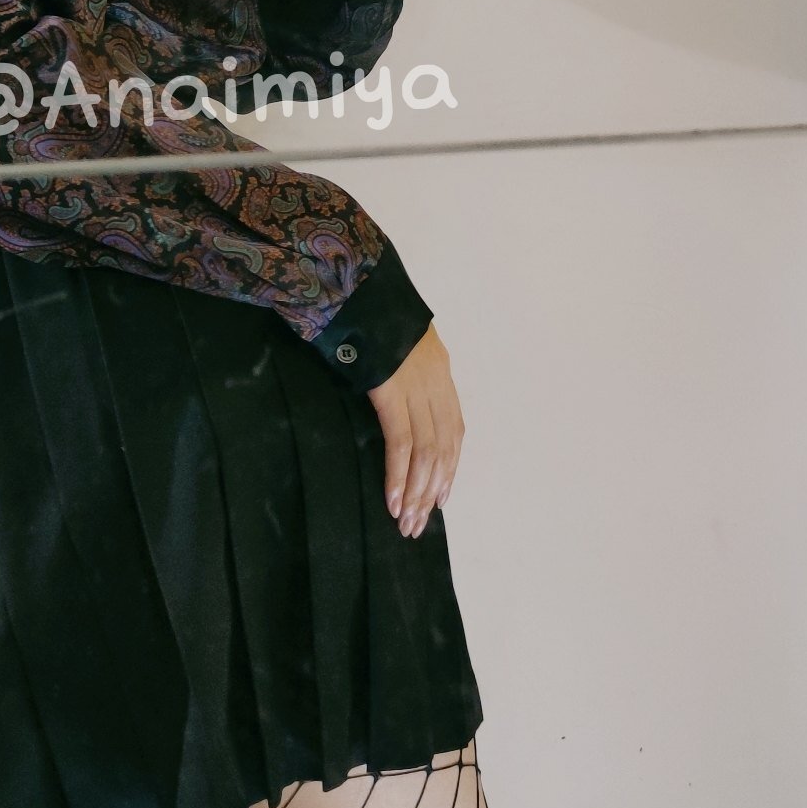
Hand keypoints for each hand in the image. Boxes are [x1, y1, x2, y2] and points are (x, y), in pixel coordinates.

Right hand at [366, 327, 462, 537]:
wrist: (353, 284)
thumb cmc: (368, 312)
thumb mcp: (400, 341)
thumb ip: (407, 370)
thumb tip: (401, 402)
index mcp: (439, 370)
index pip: (453, 430)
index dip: (449, 467)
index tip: (439, 497)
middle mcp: (435, 381)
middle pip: (443, 446)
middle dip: (432, 489)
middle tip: (419, 523)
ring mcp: (415, 386)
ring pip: (426, 450)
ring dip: (417, 491)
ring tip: (406, 522)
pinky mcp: (390, 390)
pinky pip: (401, 441)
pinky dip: (399, 475)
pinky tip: (393, 500)